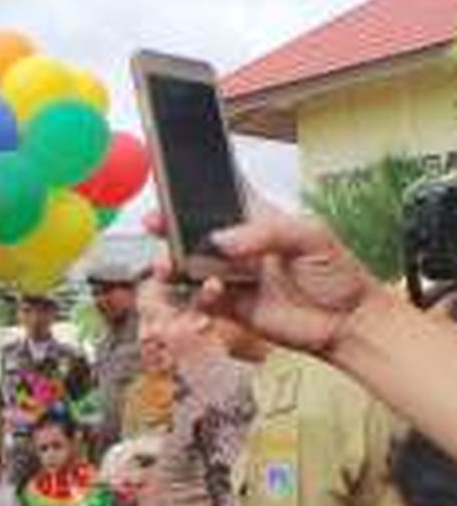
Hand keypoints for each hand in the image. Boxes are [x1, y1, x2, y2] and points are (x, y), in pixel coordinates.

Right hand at [145, 200, 380, 355]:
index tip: (174, 181)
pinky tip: (211, 289)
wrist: (349, 324)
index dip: (198, 189)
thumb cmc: (339, 275)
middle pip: (195, 230)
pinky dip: (199, 294)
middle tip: (156, 222)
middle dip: (170, 225)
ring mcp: (233, 276)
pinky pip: (201, 298)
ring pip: (190, 265)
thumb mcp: (312, 237)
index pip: (223, 196)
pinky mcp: (230, 306)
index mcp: (259, 219)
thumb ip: (266, 233)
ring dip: (173, 263)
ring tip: (168, 264)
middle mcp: (240, 246)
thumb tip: (222, 240)